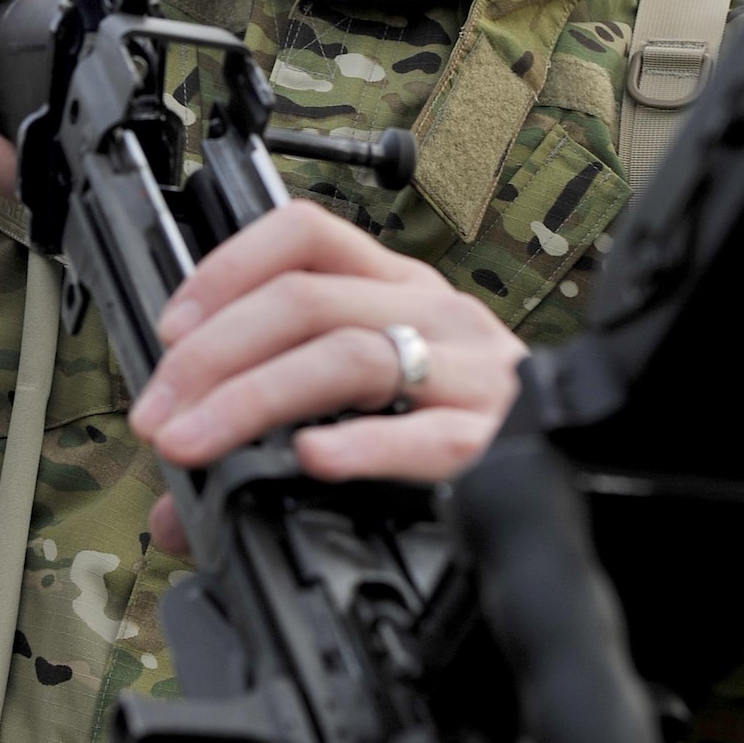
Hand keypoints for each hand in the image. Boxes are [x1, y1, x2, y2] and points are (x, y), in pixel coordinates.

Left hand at [127, 201, 524, 556]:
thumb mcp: (370, 408)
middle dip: (211, 356)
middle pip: (305, 301)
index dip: (226, 270)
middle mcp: (433, 314)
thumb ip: (269, 442)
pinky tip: (310, 459)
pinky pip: (426, 433)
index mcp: (398, 289)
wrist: (584, 473)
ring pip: (347, 356)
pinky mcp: (499, 439)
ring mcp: (471, 372)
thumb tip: (175, 508)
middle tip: (159, 415)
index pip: (306, 233)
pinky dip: (360, 445)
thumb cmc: (465, 431)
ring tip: (195, 442)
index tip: (170, 330)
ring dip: (251, 399)